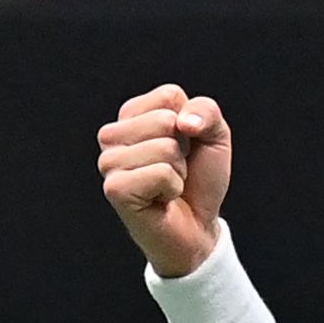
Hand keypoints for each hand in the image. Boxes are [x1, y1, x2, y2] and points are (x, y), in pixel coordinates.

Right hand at [96, 84, 232, 277]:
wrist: (196, 227)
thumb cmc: (199, 180)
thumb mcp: (214, 135)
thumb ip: (206, 111)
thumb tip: (182, 121)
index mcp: (132, 115)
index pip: (169, 95)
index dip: (190, 123)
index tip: (183, 148)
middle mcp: (112, 136)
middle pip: (165, 120)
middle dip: (183, 149)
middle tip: (174, 170)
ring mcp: (109, 163)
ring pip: (164, 147)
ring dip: (178, 171)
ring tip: (166, 186)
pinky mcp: (114, 188)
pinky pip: (160, 173)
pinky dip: (172, 188)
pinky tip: (160, 199)